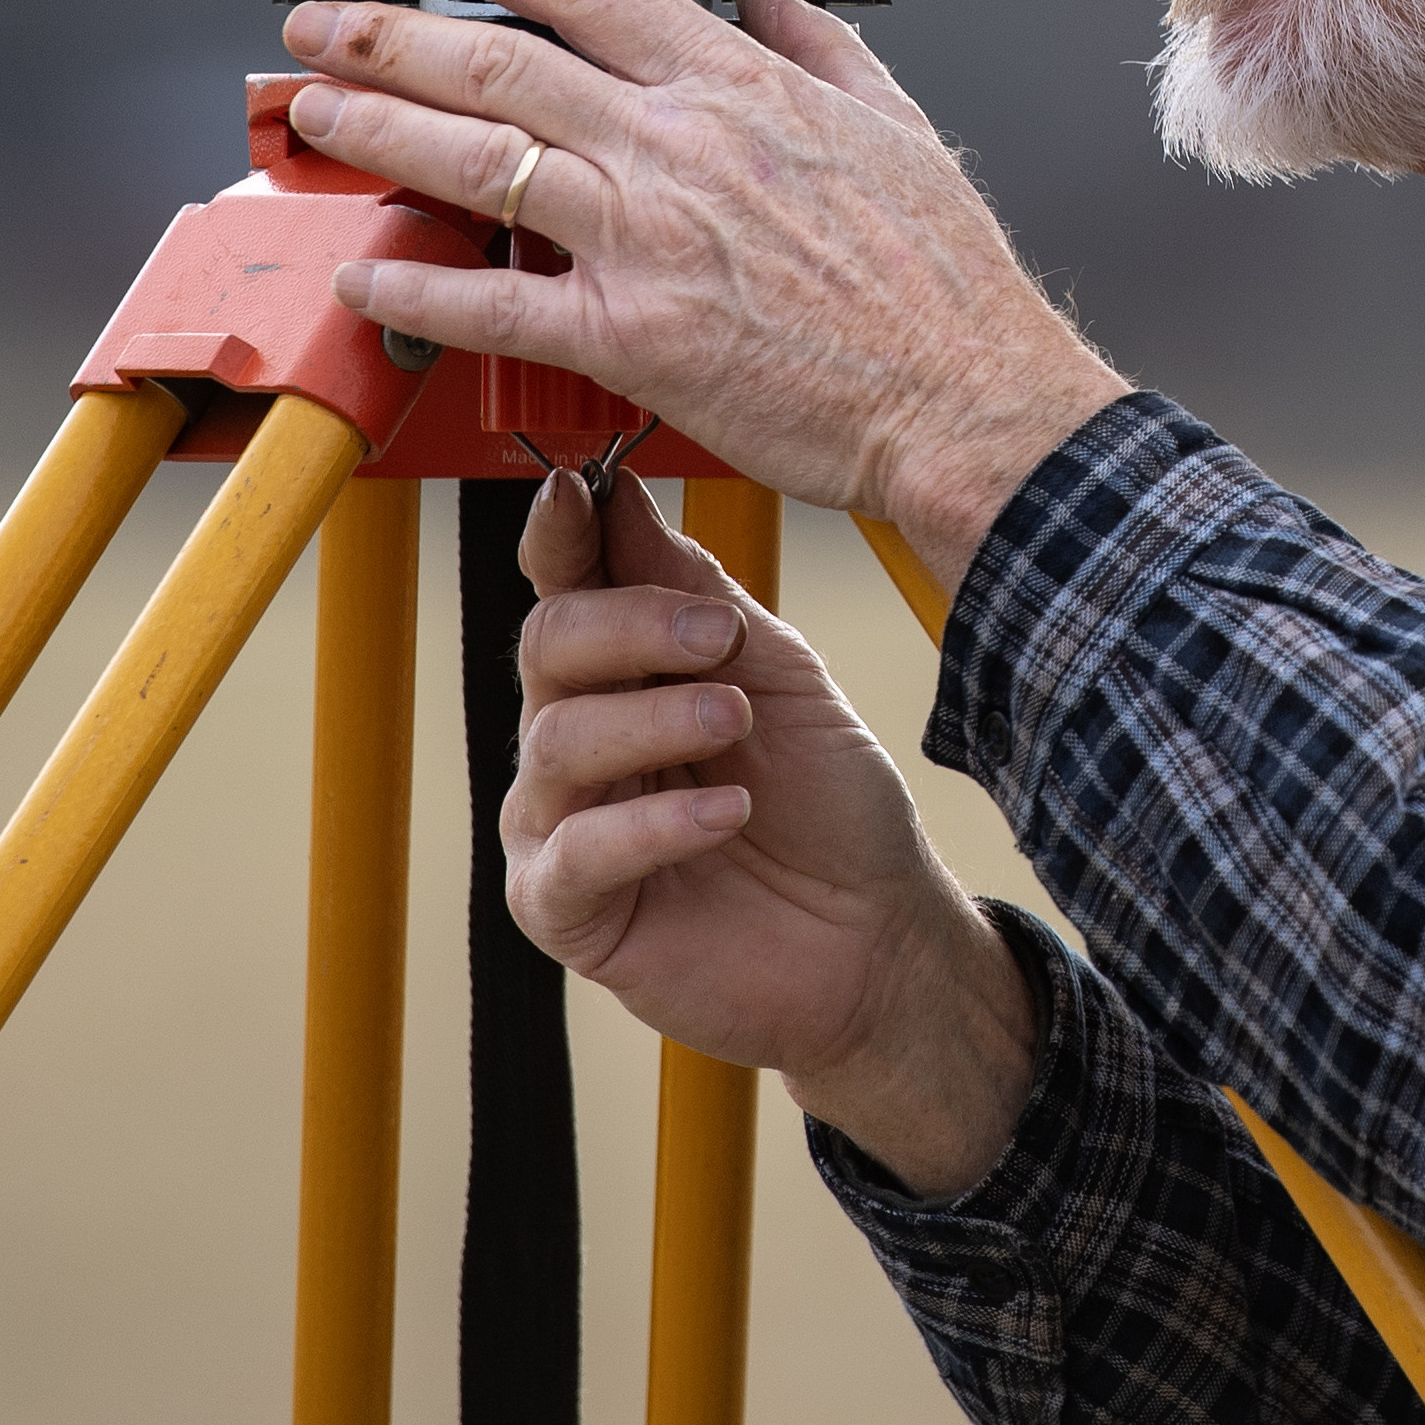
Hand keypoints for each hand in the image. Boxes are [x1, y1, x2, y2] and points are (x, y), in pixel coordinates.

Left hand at [282, 0, 1132, 571]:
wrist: (969, 395)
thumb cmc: (941, 283)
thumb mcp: (897, 121)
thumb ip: (815, 42)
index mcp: (737, 88)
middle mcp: (677, 150)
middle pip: (499, 60)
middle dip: (389, 34)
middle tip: (324, 26)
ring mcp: (648, 242)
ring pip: (479, 159)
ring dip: (378, 131)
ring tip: (315, 116)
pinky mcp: (634, 340)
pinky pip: (496, 303)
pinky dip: (418, 284)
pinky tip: (365, 268)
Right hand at [500, 471, 1036, 1192]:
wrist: (877, 935)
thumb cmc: (829, 804)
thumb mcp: (781, 674)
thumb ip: (695, 594)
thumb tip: (615, 493)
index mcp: (620, 674)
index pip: (566, 585)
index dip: (560, 533)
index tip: (574, 488)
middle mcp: (574, 740)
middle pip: (547, 649)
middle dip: (632, 627)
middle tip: (721, 639)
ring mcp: (561, 826)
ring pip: (556, 743)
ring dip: (656, 720)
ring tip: (737, 721)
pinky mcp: (568, 911)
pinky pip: (575, 855)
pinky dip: (653, 826)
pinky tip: (727, 811)